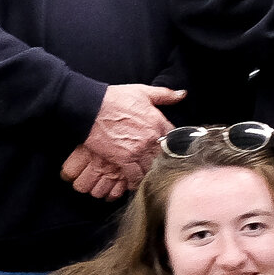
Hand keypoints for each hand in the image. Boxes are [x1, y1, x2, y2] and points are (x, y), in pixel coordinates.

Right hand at [62, 83, 185, 198]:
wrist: (91, 107)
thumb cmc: (115, 98)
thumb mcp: (143, 91)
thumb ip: (165, 94)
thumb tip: (182, 94)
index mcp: (158, 122)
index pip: (174, 139)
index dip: (171, 145)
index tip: (168, 149)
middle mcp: (151, 138)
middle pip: (163, 157)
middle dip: (161, 161)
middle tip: (159, 166)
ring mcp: (137, 150)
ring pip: (151, 168)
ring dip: (150, 172)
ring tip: (148, 176)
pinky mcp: (123, 159)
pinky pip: (135, 176)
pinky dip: (136, 181)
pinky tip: (136, 183)